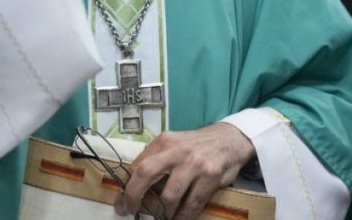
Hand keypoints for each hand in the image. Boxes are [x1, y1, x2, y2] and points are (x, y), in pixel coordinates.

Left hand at [114, 122, 255, 219]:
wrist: (229, 139)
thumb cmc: (196, 145)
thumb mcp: (173, 143)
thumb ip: (156, 158)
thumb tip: (133, 181)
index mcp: (163, 141)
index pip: (138, 164)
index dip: (127, 186)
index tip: (122, 201)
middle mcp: (176, 150)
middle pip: (145, 173)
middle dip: (134, 196)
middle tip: (131, 210)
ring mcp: (194, 164)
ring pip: (169, 196)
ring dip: (162, 212)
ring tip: (161, 218)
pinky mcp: (210, 176)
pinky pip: (192, 203)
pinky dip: (183, 216)